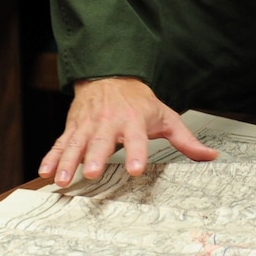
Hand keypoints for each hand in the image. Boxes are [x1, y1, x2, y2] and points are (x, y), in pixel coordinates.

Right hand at [39, 77, 217, 184]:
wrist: (110, 75)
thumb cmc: (140, 102)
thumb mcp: (166, 117)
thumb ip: (186, 141)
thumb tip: (211, 156)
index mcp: (133, 121)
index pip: (137, 141)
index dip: (136, 154)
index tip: (136, 170)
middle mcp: (108, 123)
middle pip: (101, 142)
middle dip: (94, 157)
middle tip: (90, 173)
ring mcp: (87, 126)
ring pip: (75, 145)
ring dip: (67, 162)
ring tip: (62, 180)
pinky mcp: (72, 128)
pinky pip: (60, 144)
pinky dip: (51, 157)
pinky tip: (44, 173)